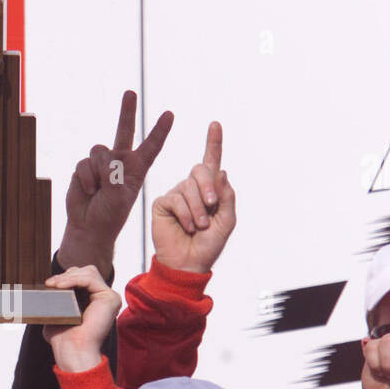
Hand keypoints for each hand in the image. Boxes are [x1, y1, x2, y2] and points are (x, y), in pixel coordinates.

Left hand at [43, 264, 121, 372]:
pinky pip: (90, 279)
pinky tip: (60, 286)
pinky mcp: (110, 298)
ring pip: (88, 272)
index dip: (65, 277)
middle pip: (86, 271)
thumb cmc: (63, 337)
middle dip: (66, 275)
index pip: (81, 277)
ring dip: (68, 276)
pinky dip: (73, 279)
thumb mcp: (56, 311)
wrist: (72, 350)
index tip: (48, 284)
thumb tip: (48, 285)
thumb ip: (57, 297)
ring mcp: (109, 297)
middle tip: (50, 284)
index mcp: (93, 300)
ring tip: (54, 285)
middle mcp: (103, 298)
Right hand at [56, 92, 173, 277]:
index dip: (159, 131)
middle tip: (131, 92)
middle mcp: (121, 161)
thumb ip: (113, 176)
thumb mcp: (119, 197)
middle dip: (127, 111)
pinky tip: (89, 190)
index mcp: (137, 169)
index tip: (170, 114)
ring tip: (98, 189)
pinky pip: (85, 164)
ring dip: (98, 171)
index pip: (151, 146)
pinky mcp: (85, 168)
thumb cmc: (110, 215)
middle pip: (125, 131)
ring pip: (99, 151)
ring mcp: (102, 164)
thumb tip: (104, 160)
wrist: (89, 227)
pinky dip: (86, 178)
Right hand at [151, 121, 235, 273]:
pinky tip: (187, 226)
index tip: (215, 124)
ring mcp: (176, 195)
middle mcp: (192, 189)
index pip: (212, 163)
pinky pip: (176, 198)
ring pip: (189, 187)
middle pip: (200, 170)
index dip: (213, 143)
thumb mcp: (226, 221)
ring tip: (199, 227)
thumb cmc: (208, 245)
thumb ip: (226, 196)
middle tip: (212, 206)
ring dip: (198, 208)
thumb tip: (221, 171)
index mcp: (210, 191)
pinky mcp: (162, 203)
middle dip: (208, 187)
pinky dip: (186, 213)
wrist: (188, 264)